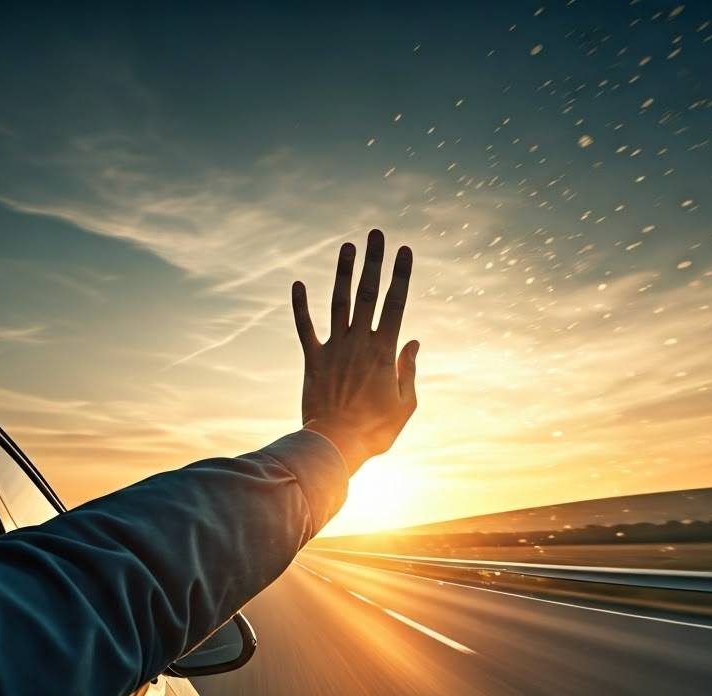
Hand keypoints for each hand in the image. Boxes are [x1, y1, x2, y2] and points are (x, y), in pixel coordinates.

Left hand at [292, 228, 419, 474]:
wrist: (334, 446)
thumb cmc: (375, 431)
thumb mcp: (405, 405)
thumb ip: (409, 371)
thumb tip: (413, 342)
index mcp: (383, 352)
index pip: (395, 304)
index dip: (401, 275)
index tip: (405, 250)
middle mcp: (357, 343)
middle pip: (367, 294)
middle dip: (374, 261)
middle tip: (377, 233)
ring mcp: (334, 350)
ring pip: (339, 303)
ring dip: (343, 273)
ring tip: (348, 246)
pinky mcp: (313, 361)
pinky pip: (305, 328)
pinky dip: (301, 306)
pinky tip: (298, 284)